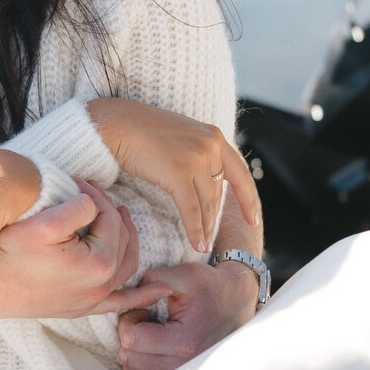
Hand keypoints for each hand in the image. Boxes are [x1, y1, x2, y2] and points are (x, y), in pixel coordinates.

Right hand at [0, 181, 173, 319]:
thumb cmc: (6, 251)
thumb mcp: (42, 223)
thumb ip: (77, 208)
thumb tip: (92, 203)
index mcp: (98, 264)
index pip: (110, 218)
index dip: (96, 195)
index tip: (78, 182)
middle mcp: (101, 286)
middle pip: (122, 240)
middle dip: (110, 212)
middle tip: (90, 194)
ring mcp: (92, 300)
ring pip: (127, 266)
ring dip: (128, 240)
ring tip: (121, 217)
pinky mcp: (80, 308)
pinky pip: (120, 302)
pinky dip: (142, 296)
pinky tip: (161, 289)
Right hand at [86, 98, 258, 254]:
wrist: (116, 124)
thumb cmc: (141, 132)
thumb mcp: (182, 138)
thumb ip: (198, 155)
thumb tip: (206, 181)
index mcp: (214, 136)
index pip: (240, 173)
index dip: (248, 199)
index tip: (253, 219)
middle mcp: (211, 145)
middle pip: (219, 192)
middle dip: (214, 218)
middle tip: (211, 237)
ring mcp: (196, 158)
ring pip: (207, 203)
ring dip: (205, 227)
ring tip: (203, 245)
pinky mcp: (179, 173)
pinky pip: (191, 209)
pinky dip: (194, 229)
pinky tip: (196, 243)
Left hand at [117, 258, 257, 369]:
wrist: (236, 303)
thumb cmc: (209, 287)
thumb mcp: (182, 274)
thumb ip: (149, 283)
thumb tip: (123, 299)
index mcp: (185, 341)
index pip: (132, 340)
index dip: (128, 321)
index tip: (141, 310)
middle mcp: (184, 365)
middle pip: (129, 358)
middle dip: (129, 335)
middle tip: (145, 319)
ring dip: (134, 349)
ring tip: (151, 331)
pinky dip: (140, 361)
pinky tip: (154, 344)